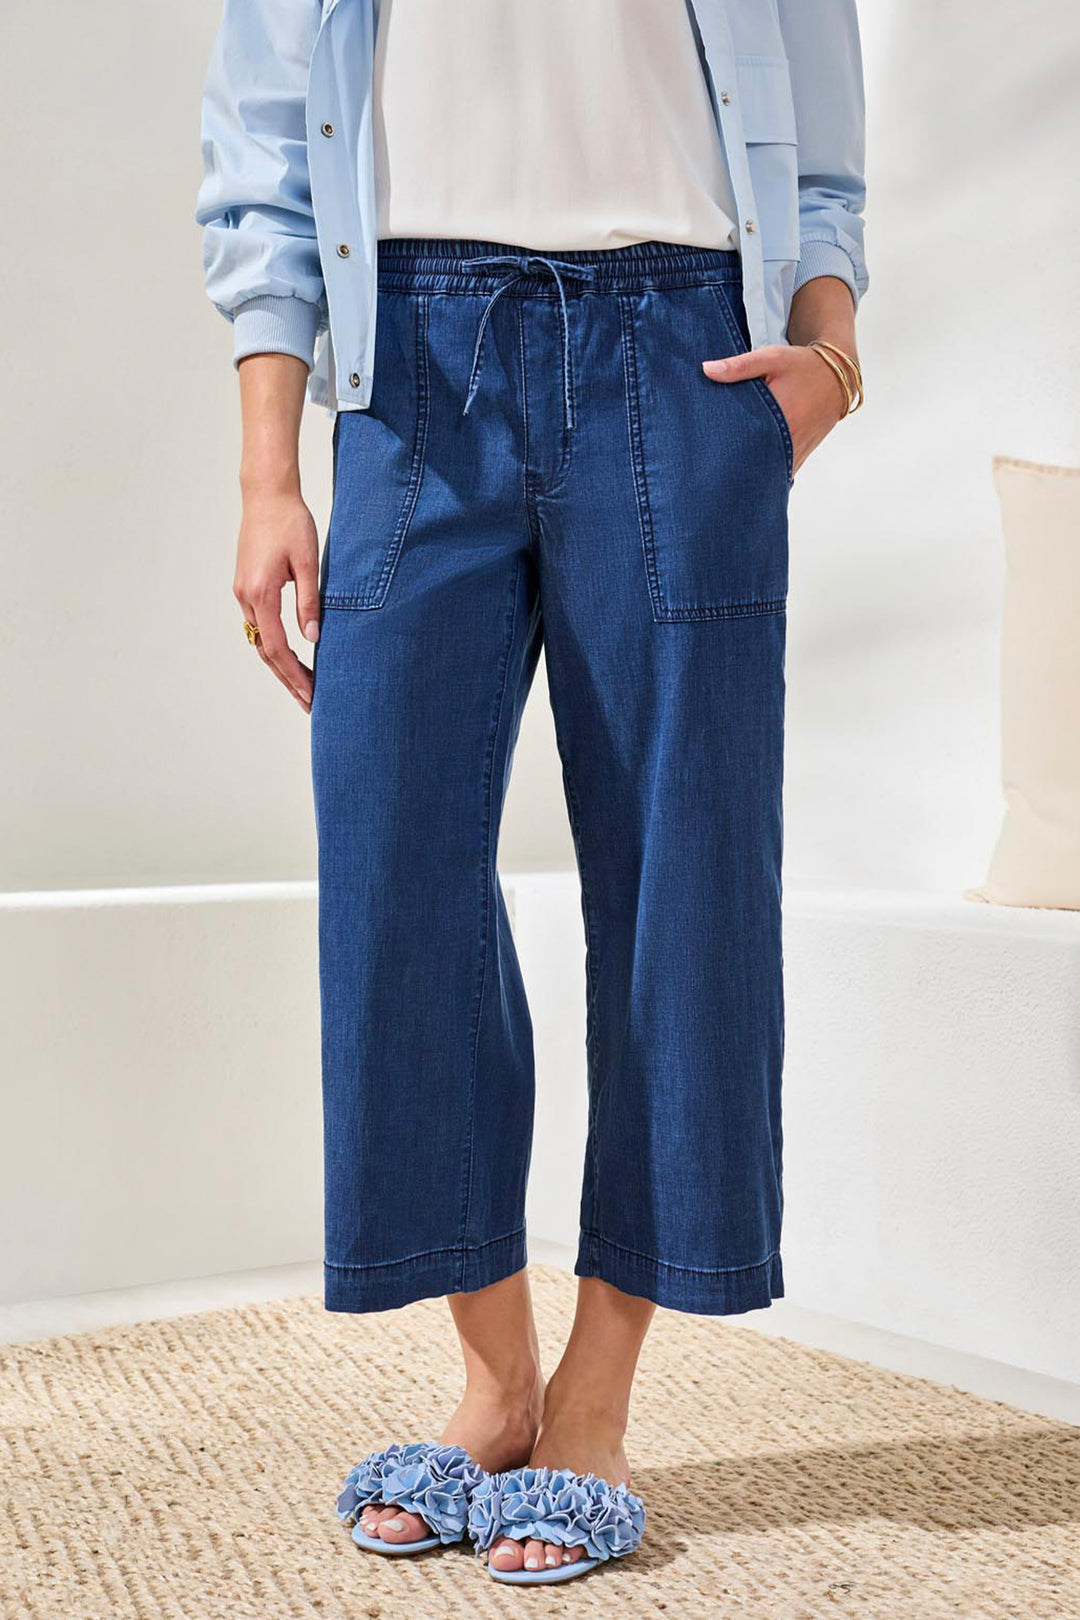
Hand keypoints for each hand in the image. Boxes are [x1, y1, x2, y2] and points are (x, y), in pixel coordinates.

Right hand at [234, 486, 320, 712]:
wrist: (266, 494)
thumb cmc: (291, 522)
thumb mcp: (309, 562)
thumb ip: (310, 602)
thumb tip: (313, 639)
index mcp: (261, 593)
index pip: (277, 648)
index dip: (294, 675)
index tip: (311, 694)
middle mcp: (246, 597)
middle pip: (265, 651)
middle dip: (287, 679)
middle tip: (309, 702)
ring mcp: (242, 592)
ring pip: (259, 640)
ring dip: (280, 665)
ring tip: (302, 685)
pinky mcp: (246, 586)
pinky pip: (258, 625)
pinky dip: (273, 645)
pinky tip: (289, 656)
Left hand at [702, 343, 846, 476]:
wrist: (838, 376)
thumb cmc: (803, 366)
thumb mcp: (771, 358)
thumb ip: (738, 366)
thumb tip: (706, 370)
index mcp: (780, 417)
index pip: (744, 443)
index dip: (724, 451)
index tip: (707, 453)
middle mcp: (790, 440)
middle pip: (754, 464)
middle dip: (734, 466)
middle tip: (712, 466)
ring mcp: (797, 451)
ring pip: (769, 472)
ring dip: (751, 472)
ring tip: (728, 470)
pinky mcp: (802, 455)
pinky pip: (781, 471)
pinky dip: (767, 471)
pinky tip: (751, 468)